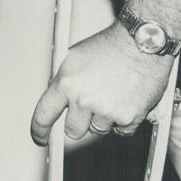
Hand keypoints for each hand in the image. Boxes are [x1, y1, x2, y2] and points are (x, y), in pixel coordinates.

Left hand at [30, 23, 173, 144]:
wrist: (141, 43)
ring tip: (112, 92)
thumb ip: (65, 80)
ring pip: (98, 130)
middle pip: (73, 130)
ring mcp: (107, 110)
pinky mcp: (128, 118)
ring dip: (103, 118)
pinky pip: (121, 132)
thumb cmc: (111, 45)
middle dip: (79, 122)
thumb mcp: (76, 56)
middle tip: (89, 106)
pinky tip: (125, 100)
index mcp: (68, 82)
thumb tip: (57, 97)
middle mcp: (85, 99)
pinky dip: (123, 121)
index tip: (39, 137)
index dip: (39, 130)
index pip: (44, 114)